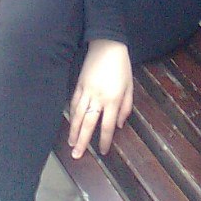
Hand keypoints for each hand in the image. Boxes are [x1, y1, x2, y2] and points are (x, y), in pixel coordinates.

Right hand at [68, 39, 132, 158]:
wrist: (107, 45)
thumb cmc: (122, 66)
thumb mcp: (130, 86)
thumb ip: (125, 107)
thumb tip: (119, 125)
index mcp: (113, 99)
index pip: (107, 126)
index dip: (104, 141)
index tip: (102, 151)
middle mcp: (98, 98)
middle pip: (88, 124)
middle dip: (82, 141)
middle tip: (77, 156)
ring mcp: (86, 91)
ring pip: (77, 115)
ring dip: (73, 131)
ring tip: (71, 144)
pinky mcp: (79, 84)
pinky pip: (74, 102)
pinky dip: (71, 114)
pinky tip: (70, 123)